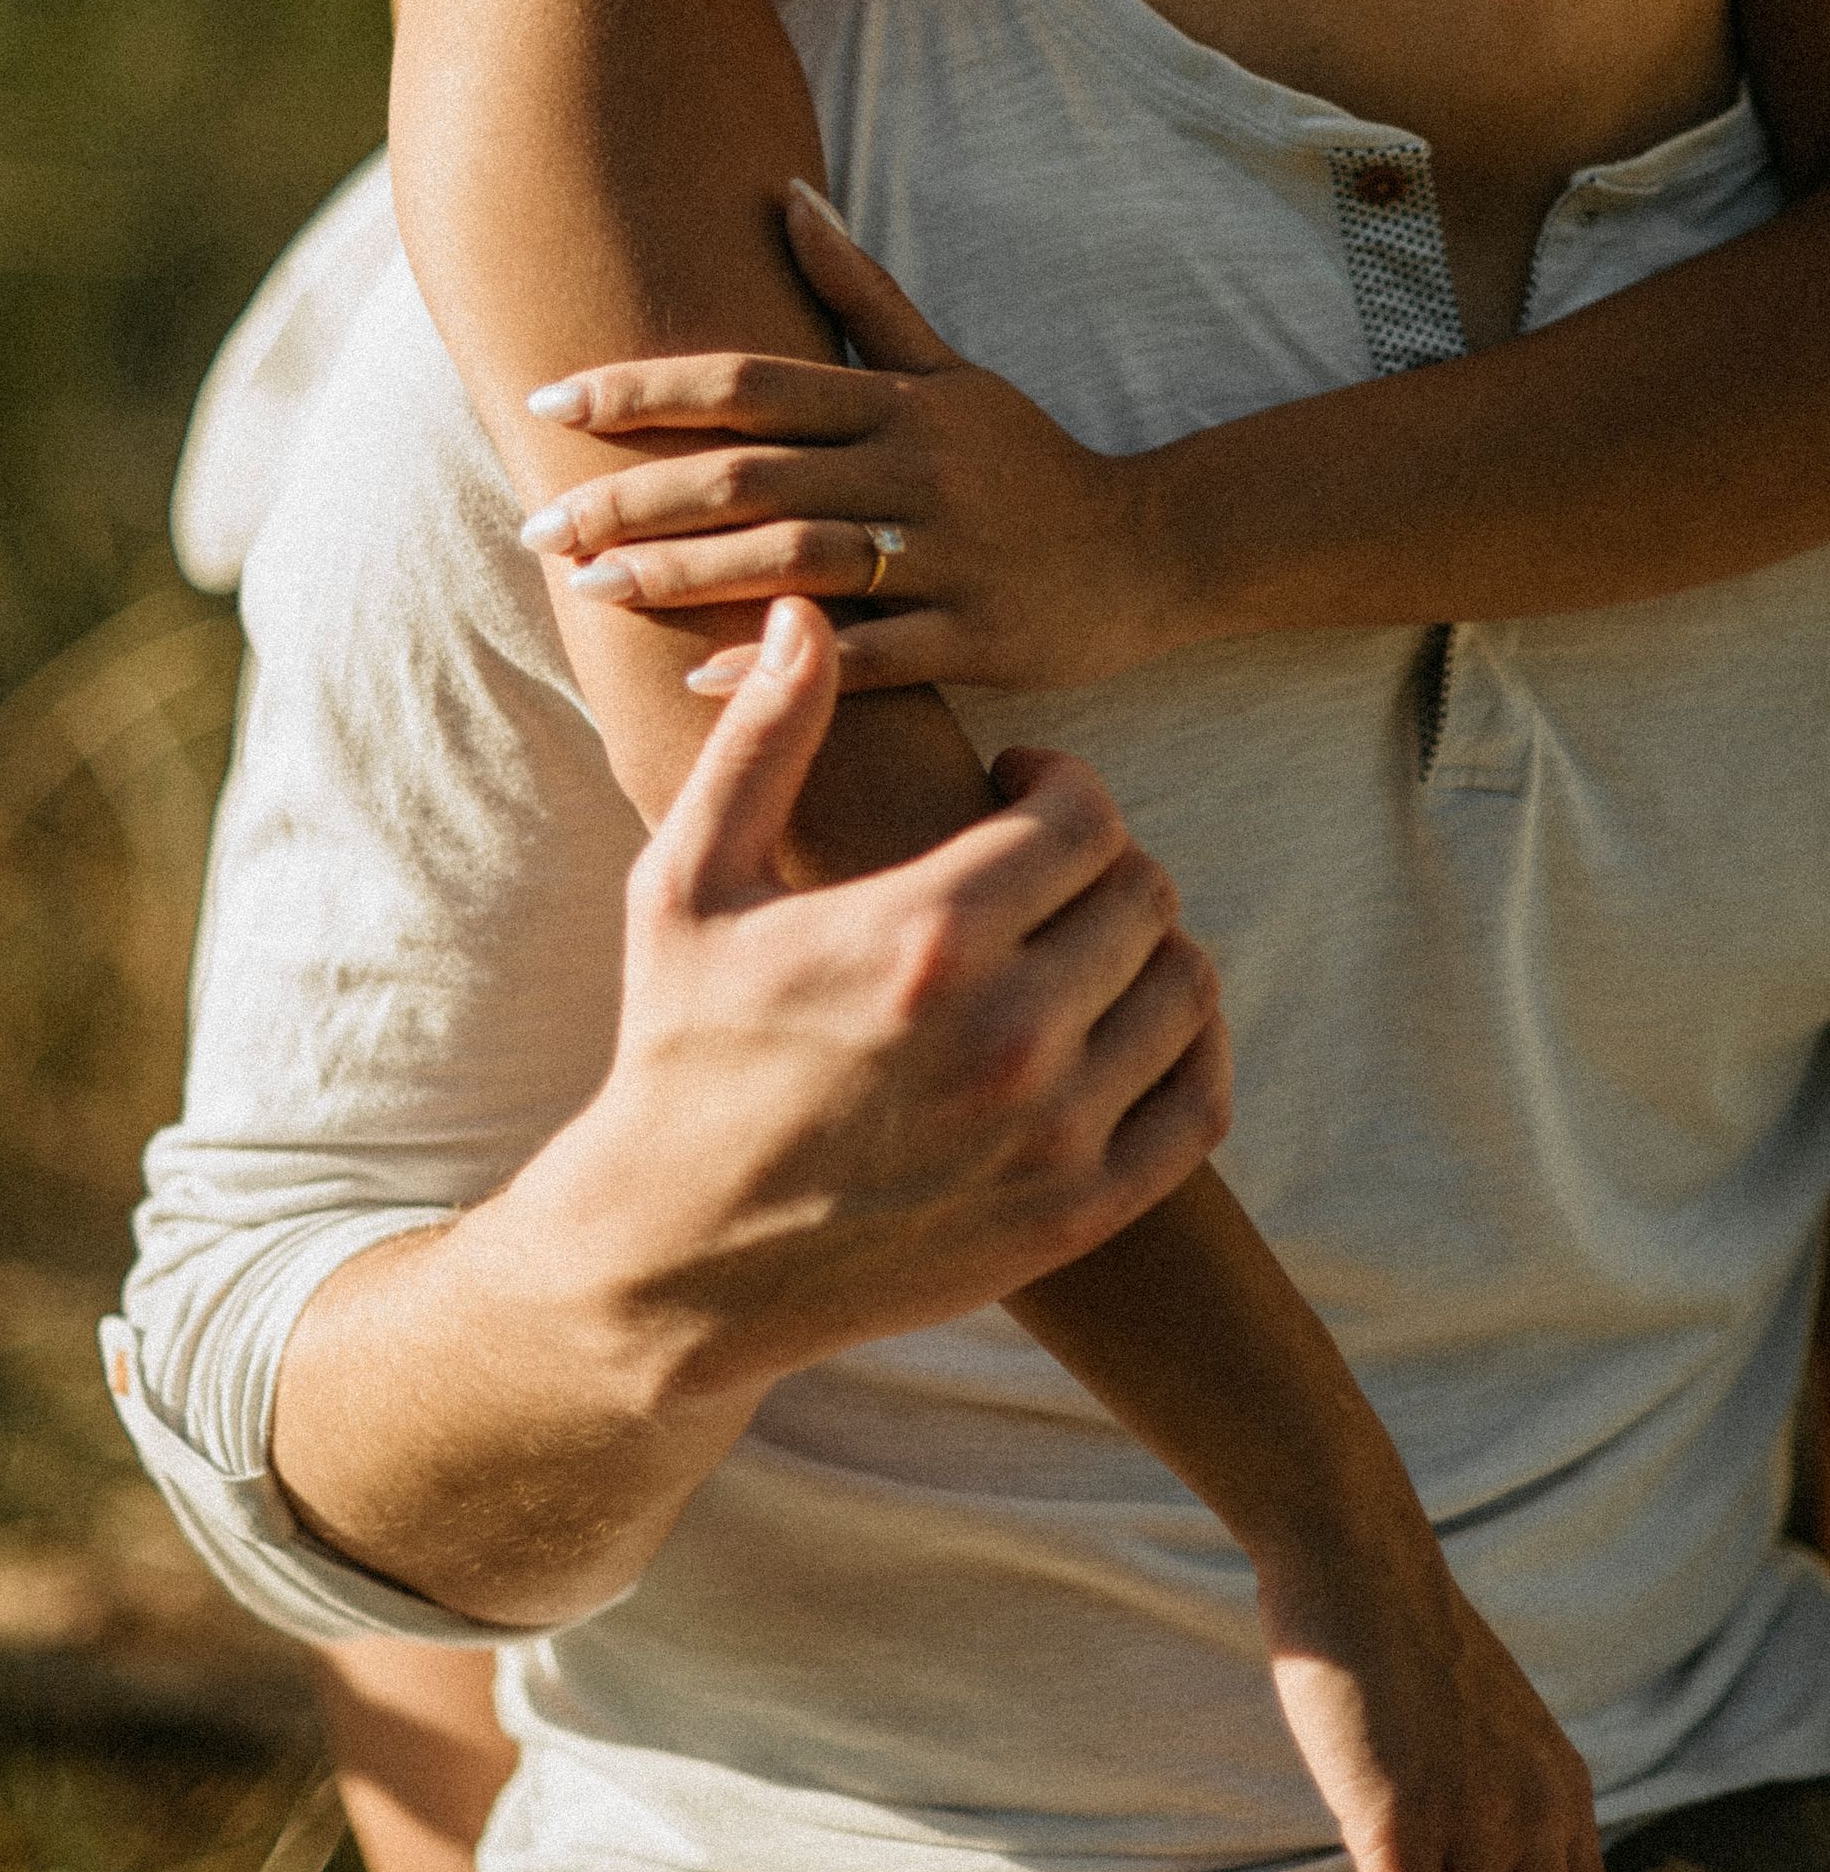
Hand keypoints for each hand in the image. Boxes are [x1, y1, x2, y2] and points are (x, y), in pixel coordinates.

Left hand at [522, 181, 1170, 693]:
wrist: (1152, 549)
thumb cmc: (1027, 461)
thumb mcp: (951, 370)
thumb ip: (862, 291)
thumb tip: (785, 194)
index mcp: (896, 401)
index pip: (748, 381)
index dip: (645, 390)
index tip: (549, 403)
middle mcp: (914, 467)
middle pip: (751, 472)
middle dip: (634, 496)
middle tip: (540, 523)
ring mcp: (946, 553)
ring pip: (795, 558)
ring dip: (684, 576)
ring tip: (593, 589)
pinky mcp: (975, 636)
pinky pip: (866, 654)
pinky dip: (779, 666)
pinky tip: (697, 684)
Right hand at [539, 597, 1231, 1388]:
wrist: (673, 1258)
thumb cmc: (678, 1048)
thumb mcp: (689, 880)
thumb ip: (764, 739)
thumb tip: (804, 613)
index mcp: (925, 936)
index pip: (1087, 816)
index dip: (1062, 783)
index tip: (1016, 789)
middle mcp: (1007, 1035)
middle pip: (1145, 892)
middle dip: (1102, 859)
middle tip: (1041, 867)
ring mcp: (1051, 1135)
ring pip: (1184, 989)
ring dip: (1145, 948)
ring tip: (1075, 942)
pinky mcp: (1072, 1214)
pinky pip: (1199, 1103)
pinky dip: (1185, 1050)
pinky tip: (1122, 1026)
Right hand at [1257, 1537, 1603, 1871]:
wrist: (1355, 1556)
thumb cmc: (1401, 1634)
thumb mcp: (1492, 1720)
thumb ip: (1506, 1796)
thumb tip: (1484, 1865)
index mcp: (1563, 1791)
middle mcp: (1535, 1814)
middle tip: (1433, 1862)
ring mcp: (1472, 1822)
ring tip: (1388, 1850)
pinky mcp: (1401, 1828)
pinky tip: (1367, 1854)